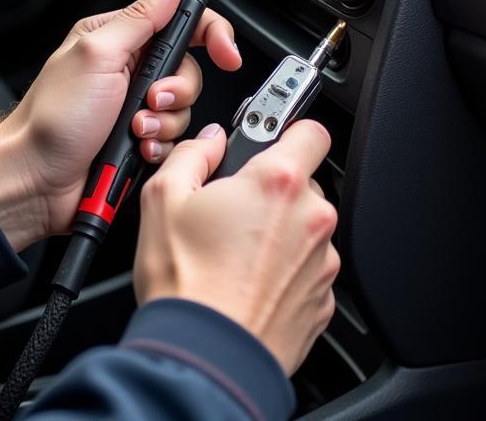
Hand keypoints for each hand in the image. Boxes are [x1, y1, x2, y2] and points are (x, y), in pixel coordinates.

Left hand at [0, 0, 241, 249]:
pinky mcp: (139, 140)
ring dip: (162, 124)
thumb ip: (140, 18)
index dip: (211, 35)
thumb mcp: (97, 55)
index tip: (226, 54)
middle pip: (189, 71)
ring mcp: (134, 107)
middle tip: (147, 100)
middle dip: (176, 91)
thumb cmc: (53, 117)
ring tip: (132, 132)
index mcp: (118, 39)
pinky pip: (174, 141)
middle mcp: (129, 70)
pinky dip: (159, 148)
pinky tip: (135, 151)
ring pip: (184, 110)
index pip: (180, 22)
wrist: (35, 179)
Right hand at [133, 120, 339, 375]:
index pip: (310, 129)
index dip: (287, 128)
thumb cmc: (185, 283)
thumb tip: (208, 142)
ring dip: (278, 229)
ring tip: (234, 251)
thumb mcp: (163, 198)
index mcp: (277, 182)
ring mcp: (322, 263)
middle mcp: (311, 218)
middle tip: (232, 204)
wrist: (206, 357)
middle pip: (302, 181)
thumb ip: (191, 153)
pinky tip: (246, 279)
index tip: (268, 136)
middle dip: (271, 186)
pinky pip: (306, 268)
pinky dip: (283, 268)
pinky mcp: (322, 301)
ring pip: (304, 226)